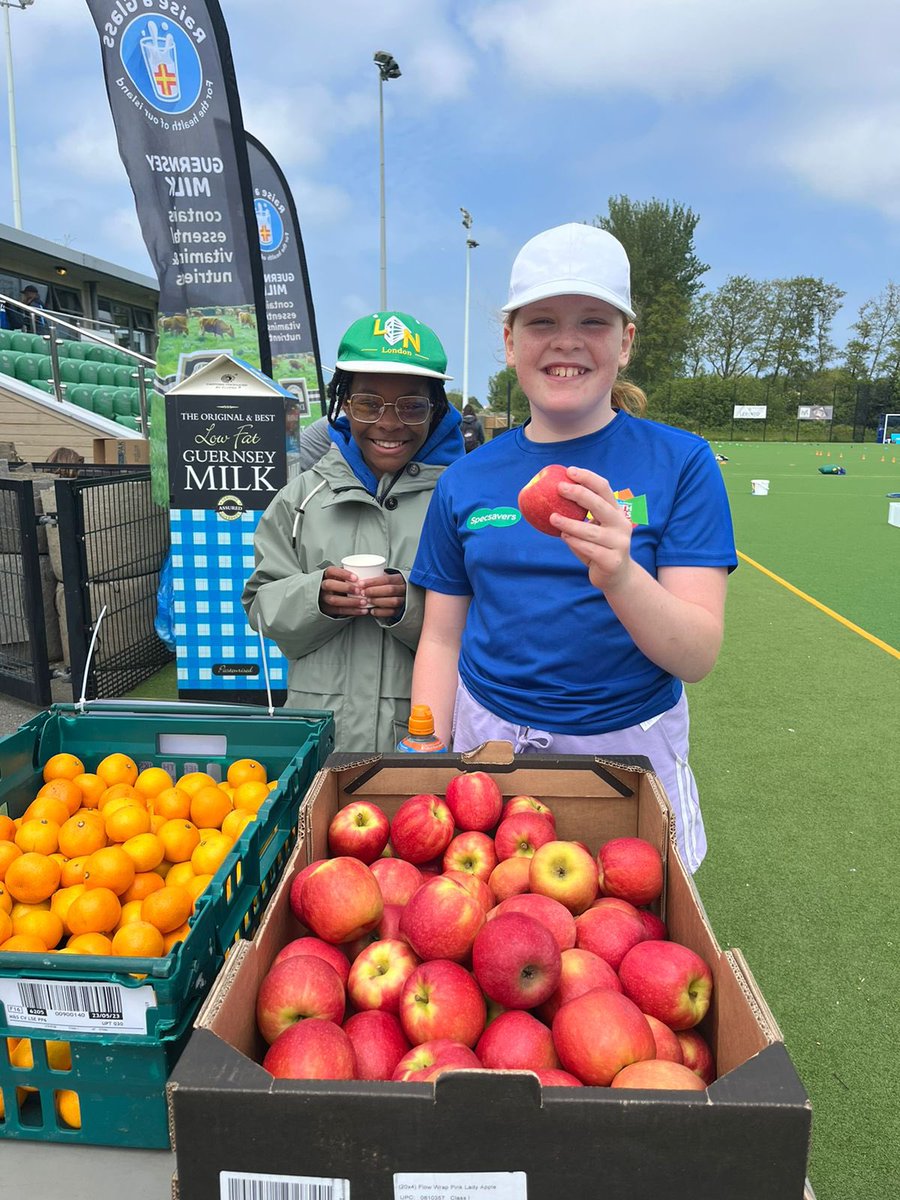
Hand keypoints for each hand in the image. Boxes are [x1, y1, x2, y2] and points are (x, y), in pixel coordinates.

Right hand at [318, 566, 368, 617]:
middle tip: (359, 590)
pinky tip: (362, 610)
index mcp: (327, 575)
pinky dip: (353, 611)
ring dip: (351, 601)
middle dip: (346, 587)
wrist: (328, 596)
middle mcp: (323, 586)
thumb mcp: (342, 576)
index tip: (356, 578)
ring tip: (364, 602)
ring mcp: (324, 598)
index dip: (343, 574)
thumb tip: (370, 571)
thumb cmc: (339, 583)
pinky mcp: (328, 609)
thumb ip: (350, 574)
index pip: (331, 571)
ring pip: (334, 600)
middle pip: (330, 585)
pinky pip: (340, 611)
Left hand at [361, 571, 406, 620]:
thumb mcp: (386, 577)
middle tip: (363, 593)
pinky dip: (381, 612)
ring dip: (378, 601)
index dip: (373, 582)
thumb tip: (361, 575)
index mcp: (399, 579)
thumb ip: (377, 576)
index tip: (361, 583)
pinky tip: (372, 610)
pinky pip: (392, 612)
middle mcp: (403, 589)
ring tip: (367, 601)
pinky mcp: (400, 610)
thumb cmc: (389, 585)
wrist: (401, 594)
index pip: (387, 579)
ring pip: (393, 601)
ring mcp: (403, 600)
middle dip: (375, 591)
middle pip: (390, 590)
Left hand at [552, 467, 634, 593]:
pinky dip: (575, 542)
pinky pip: (590, 549)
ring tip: (553, 517)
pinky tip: (563, 536)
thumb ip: (582, 515)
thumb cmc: (599, 547)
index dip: (588, 478)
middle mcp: (621, 525)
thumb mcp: (594, 528)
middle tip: (559, 488)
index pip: (604, 489)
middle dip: (579, 493)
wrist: (617, 576)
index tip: (569, 471)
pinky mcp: (613, 560)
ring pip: (591, 531)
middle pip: (600, 505)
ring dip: (569, 523)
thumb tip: (553, 496)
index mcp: (617, 512)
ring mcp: (619, 543)